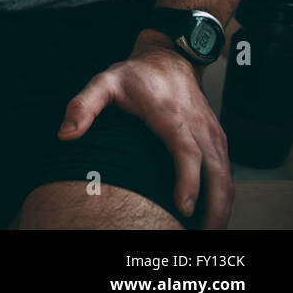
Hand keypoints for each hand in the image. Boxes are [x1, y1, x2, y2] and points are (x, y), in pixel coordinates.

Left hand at [57, 32, 233, 227]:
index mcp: (171, 116)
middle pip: (217, 171)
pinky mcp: (217, 138)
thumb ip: (83, 106)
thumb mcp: (104, 82)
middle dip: (214, 206)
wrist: (168, 58)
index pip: (186, 152)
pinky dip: (225, 193)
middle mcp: (198, 127)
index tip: (183, 207)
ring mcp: (212, 132)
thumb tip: (65, 134)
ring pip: (227, 174)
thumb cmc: (135, 75)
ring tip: (209, 231)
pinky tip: (214, 212)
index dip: (188, 181)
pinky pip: (227, 169)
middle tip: (202, 235)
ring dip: (223, 205)